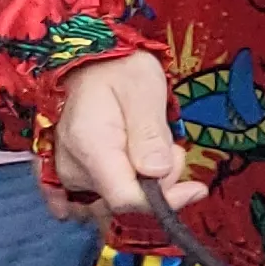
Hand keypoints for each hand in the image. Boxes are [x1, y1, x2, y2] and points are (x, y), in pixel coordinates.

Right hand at [53, 51, 200, 215]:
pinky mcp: (71, 178)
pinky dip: (127, 189)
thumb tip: (157, 173)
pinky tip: (140, 169)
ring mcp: (68, 176)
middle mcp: (73, 169)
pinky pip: (101, 199)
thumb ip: (150, 134)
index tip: (196, 188)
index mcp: (90, 148)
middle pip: (126, 201)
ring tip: (150, 144)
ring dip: (145, 182)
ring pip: (118, 200)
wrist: (86, 64)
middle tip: (169, 145)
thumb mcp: (144, 90)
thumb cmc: (119, 71)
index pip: (125, 200)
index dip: (165, 201)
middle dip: (160, 182)